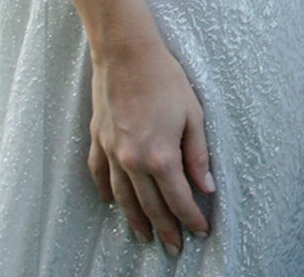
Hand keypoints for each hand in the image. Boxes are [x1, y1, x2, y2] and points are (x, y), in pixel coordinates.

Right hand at [87, 42, 212, 255]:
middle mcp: (132, 161)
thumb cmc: (166, 79)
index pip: (178, 198)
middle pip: (150, 205)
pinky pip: (100, 176)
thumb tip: (206, 186)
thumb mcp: (193, 115)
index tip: (200, 232)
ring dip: (135, 220)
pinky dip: (107, 193)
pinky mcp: (97, 142)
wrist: (126, 54)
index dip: (190, 218)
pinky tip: (112, 204)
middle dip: (164, 229)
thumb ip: (198, 154)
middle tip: (173, 249)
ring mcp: (111, 153)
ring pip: (123, 198)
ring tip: (144, 237)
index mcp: (160, 155)